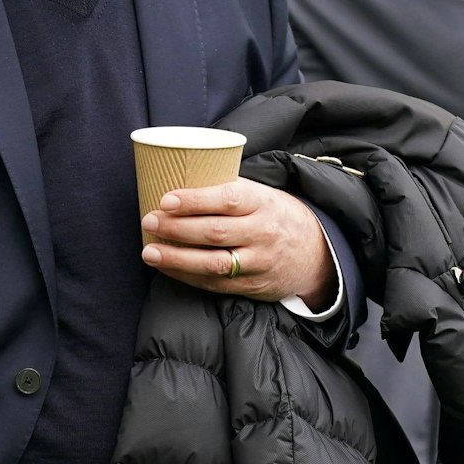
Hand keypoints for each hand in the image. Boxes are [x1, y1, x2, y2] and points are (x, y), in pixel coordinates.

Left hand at [141, 178, 333, 305]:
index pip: (228, 200)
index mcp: (263, 203)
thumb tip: (180, 177)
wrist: (315, 253)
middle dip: (177, 228)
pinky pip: (216, 284)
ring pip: (214, 263)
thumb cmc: (274, 215)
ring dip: (177, 258)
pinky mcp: (252, 286)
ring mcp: (258, 263)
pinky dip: (188, 277)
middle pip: (215, 232)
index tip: (166, 199)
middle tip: (149, 221)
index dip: (195, 200)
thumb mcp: (262, 194)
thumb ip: (228, 189)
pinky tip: (167, 268)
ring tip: (149, 251)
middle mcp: (262, 233)